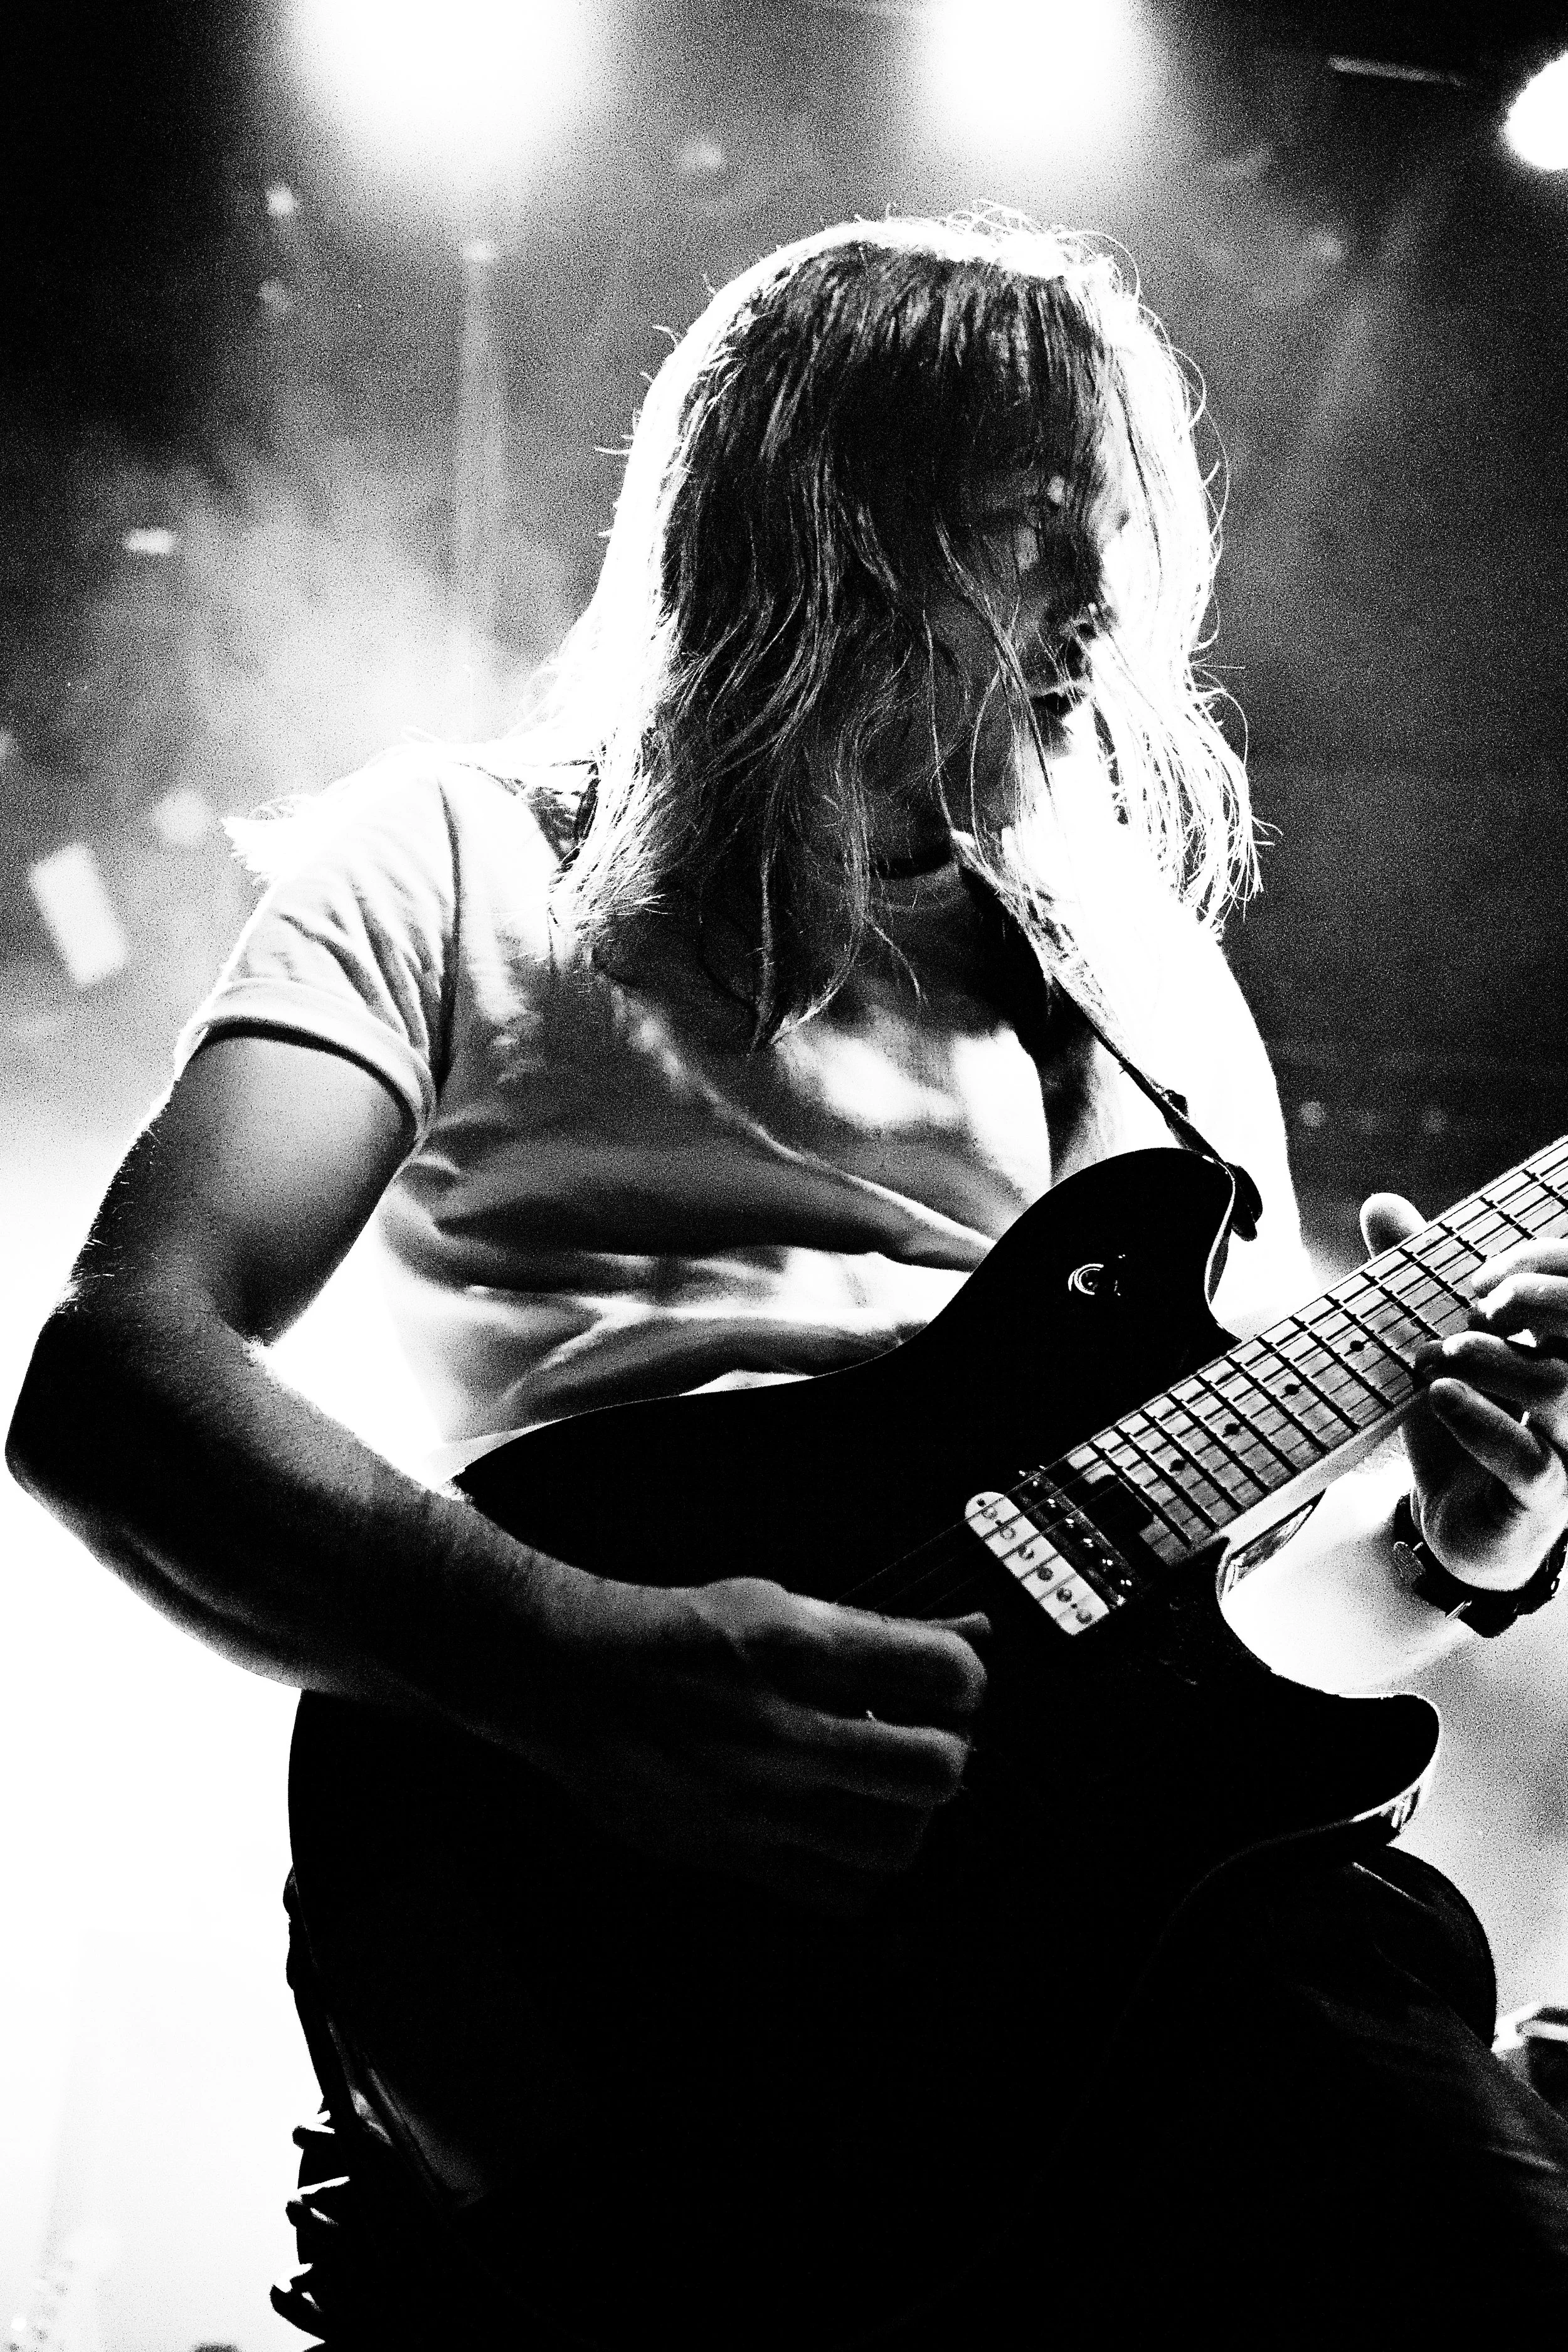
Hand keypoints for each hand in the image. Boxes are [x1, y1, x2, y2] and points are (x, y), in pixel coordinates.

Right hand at [519, 1565, 987, 1910]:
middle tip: (927, 1737)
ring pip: (897, 1842)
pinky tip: (844, 1825)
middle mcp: (784, 1729)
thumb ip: (878, 1629)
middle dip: (948, 1751)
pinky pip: (841, 1892)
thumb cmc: (678, 1633)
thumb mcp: (778, 1602)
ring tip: (885, 1786)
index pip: (944, 1673)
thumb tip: (975, 1632)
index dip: (968, 1678)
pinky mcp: (731, 1853)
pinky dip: (862, 1866)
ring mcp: (758, 1801)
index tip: (954, 1683)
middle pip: (935, 1769)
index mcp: (799, 1648)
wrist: (571, 1678)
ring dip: (909, 1813)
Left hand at [1362, 1194, 1567, 1589]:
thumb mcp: (1432, 1345)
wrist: (1450, 1523)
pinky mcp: (1542, 1500)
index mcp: (1563, 1349)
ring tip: (1442, 1354)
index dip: (1542, 1263)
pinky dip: (1481, 1421)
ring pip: (1563, 1390)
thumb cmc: (1457, 1426)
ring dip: (1494, 1359)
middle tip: (1478, 1302)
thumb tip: (1382, 1203)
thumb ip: (1415, 1281)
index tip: (1480, 1273)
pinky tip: (1440, 1396)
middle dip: (1538, 1299)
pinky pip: (1530, 1460)